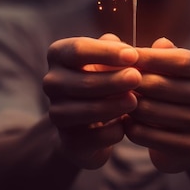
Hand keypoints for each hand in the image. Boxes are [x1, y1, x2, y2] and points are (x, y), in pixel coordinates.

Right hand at [43, 34, 140, 168]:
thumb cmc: (102, 78)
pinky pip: (93, 136)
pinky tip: (126, 124)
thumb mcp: (107, 59)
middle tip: (138, 78)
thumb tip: (127, 49)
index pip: (79, 50)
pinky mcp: (68, 141)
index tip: (134, 55)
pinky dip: (112, 131)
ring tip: (135, 100)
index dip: (107, 53)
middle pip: (83, 82)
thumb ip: (115, 50)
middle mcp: (51, 82)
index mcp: (58, 55)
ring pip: (87, 110)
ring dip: (113, 105)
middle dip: (113, 80)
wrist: (87, 121)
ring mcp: (56, 113)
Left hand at [124, 38, 189, 172]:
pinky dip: (130, 127)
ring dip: (127, 104)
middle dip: (131, 82)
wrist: (184, 132)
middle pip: (161, 85)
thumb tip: (154, 45)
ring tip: (115, 99)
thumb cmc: (170, 87)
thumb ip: (160, 52)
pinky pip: (146, 134)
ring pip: (150, 110)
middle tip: (110, 80)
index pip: (179, 60)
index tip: (123, 56)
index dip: (148, 57)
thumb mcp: (168, 64)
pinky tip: (125, 121)